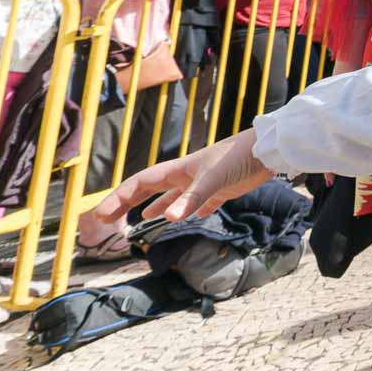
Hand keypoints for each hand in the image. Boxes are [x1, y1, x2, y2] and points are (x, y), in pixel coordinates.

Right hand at [92, 133, 273, 225]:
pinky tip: (191, 217)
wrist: (269, 151)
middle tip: (110, 219)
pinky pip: (201, 202)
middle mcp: (187, 176)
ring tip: (144, 218)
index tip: (101, 216)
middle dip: (128, 203)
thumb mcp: (213, 179)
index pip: (139, 184)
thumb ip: (192, 199)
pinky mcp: (223, 189)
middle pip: (150, 190)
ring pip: (174, 197)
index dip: (118, 198)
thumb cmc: (239, 158)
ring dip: (158, 206)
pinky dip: (192, 210)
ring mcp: (204, 182)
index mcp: (178, 170)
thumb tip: (170, 219)